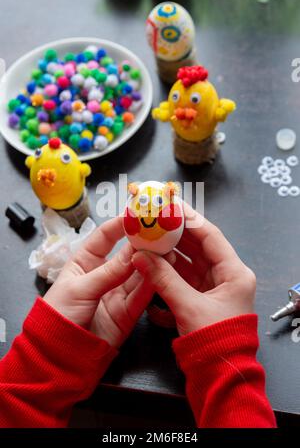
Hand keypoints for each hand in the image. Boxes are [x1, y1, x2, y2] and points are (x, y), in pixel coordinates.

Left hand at [44, 216, 153, 347]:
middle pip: (126, 255)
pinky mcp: (127, 313)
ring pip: (138, 275)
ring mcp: (116, 293)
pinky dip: (152, 285)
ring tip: (167, 252)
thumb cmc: (60, 314)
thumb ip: (109, 272)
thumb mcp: (80, 288)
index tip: (137, 216)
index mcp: (85, 263)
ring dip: (151, 264)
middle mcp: (103, 275)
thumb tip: (134, 253)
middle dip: (142, 244)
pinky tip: (162, 274)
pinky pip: (141, 296)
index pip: (104, 237)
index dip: (120, 225)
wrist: (60, 355)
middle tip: (160, 234)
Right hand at [132, 203, 255, 335]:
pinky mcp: (202, 300)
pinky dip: (169, 274)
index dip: (190, 220)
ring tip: (148, 241)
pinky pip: (184, 280)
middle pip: (199, 248)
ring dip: (169, 255)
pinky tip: (152, 266)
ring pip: (189, 264)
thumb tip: (139, 256)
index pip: (211, 236)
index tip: (170, 207)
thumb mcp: (188, 306)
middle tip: (154, 222)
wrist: (219, 376)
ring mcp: (214, 289)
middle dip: (175, 236)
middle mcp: (226, 277)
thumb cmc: (213, 340)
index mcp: (234, 273)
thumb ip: (162, 279)